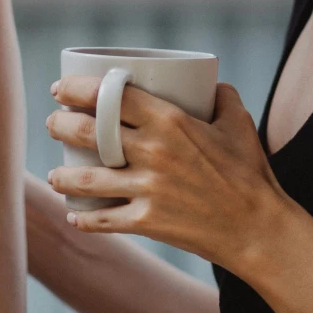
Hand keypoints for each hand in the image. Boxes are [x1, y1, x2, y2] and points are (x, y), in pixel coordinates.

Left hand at [45, 76, 295, 273]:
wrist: (259, 228)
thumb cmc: (251, 174)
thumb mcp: (239, 124)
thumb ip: (222, 97)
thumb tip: (209, 83)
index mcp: (170, 121)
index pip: (109, 96)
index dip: (77, 89)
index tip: (61, 89)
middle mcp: (152, 152)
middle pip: (87, 133)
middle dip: (60, 125)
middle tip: (54, 124)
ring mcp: (147, 189)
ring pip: (85, 180)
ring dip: (61, 177)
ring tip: (54, 174)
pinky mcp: (147, 221)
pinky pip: (103, 220)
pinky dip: (83, 219)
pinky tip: (74, 216)